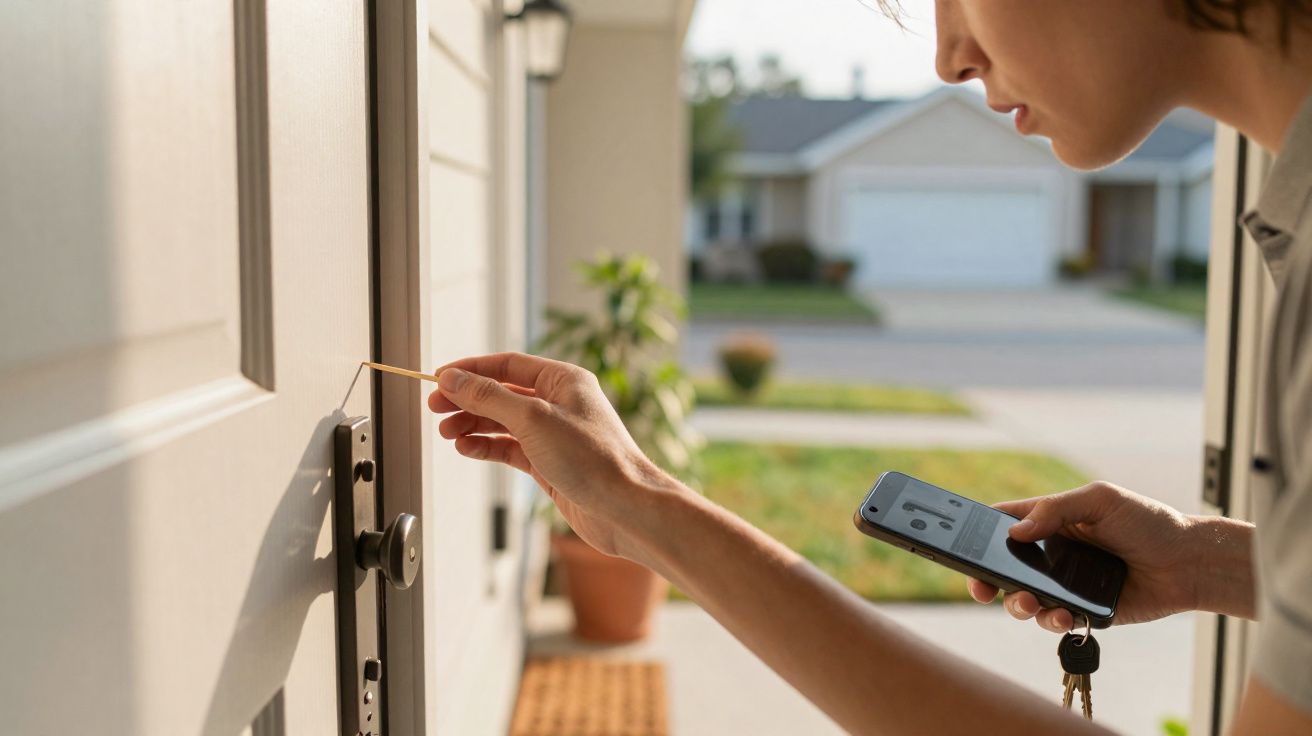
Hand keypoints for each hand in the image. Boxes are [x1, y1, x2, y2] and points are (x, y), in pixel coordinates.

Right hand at [426, 352, 676, 558]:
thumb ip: (489, 398)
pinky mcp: (550, 463)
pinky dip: (487, 448)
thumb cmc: (591, 458)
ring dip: (474, 425)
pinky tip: (467, 449)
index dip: (471, 370)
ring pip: (504, 422)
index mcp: (564, 380)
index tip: (438, 378)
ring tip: (447, 433)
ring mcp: (555, 434)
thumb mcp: (533, 419)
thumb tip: (452, 379)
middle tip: (435, 409)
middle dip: (468, 400)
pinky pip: (511, 448)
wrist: (624, 508)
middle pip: (502, 393)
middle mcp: (560, 403)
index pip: (508, 365)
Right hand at [967, 482, 1200, 631]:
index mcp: (1050, 522)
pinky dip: (1052, 621)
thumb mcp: (1100, 499)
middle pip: (1003, 568)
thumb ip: (1055, 510)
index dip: (979, 534)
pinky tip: (1065, 615)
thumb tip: (1015, 532)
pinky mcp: (1082, 611)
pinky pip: (1053, 620)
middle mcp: (1051, 554)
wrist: (1188, 563)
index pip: (1003, 524)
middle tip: (981, 587)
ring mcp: (1064, 584)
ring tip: (1030, 603)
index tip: (961, 545)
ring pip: (1022, 599)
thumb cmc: (1148, 522)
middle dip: (985, 579)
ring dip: (1017, 604)